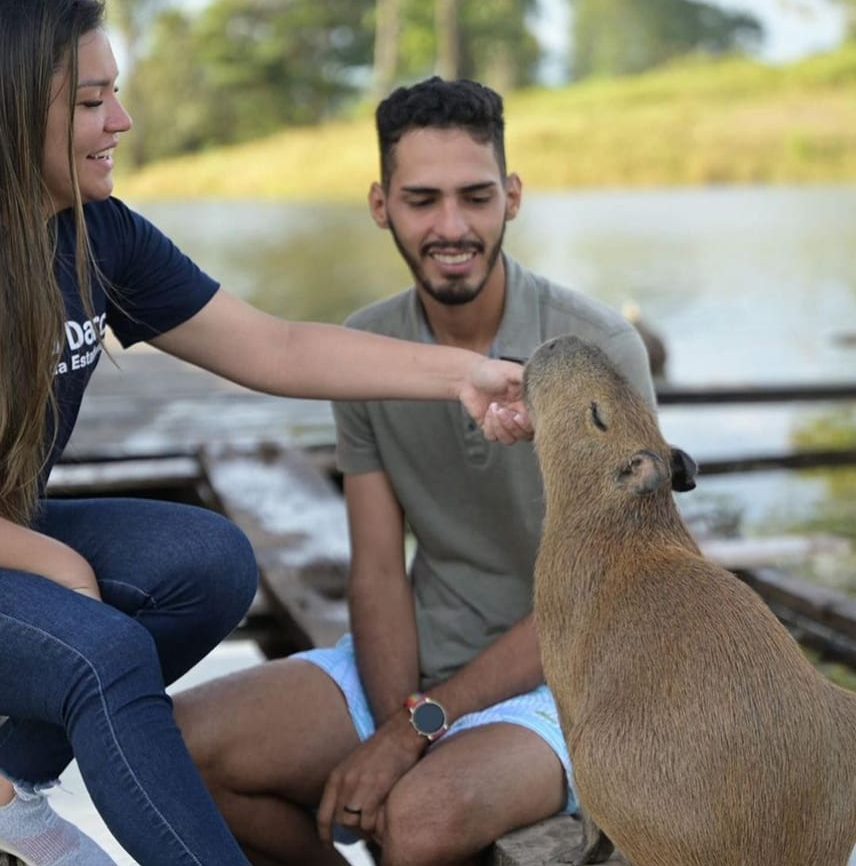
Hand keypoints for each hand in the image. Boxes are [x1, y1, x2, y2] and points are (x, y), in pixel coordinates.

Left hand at [316, 714, 423, 846]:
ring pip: (353, 823)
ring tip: (375, 824)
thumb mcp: (355, 763)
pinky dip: (375, 827)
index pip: (323, 813)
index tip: (327, 842)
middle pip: (340, 821)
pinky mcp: (377, 788)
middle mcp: (345, 781)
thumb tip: (347, 807)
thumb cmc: (383, 747)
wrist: (402, 732)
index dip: (324, 833)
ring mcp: (360, 785)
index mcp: (337, 775)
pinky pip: (369, 821)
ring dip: (364, 828)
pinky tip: (382, 821)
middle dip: (352, 829)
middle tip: (365, 828)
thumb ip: (347, 783)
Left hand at [459, 359, 532, 442]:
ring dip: (501, 426)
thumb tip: (544, 388)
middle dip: (513, 426)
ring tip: (494, 407)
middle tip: (504, 410)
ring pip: (510, 439)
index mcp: (528, 404)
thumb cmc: (492, 371)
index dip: (530, 424)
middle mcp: (519, 415)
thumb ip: (529, 380)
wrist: (468, 375)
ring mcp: (505, 423)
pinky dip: (490, 427)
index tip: (520, 415)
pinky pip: (494, 438)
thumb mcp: (513, 372)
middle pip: (525, 435)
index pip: (537, 423)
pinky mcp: (491, 427)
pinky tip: (487, 412)